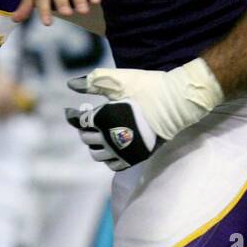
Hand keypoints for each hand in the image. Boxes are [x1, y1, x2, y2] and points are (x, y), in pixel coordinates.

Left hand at [63, 60, 223, 169]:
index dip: (73, 115)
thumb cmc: (148, 88)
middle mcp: (110, 138)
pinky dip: (108, 157)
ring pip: (97, 154)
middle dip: (84, 127)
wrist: (176, 103)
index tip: (70, 110)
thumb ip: (92, 83)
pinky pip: (113, 164)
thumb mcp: (119, 81)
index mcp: (104, 118)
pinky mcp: (134, 157)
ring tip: (99, 133)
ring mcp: (122, 151)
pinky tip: (111, 146)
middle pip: (86, 137)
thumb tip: (69, 85)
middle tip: (90, 117)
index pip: (79, 121)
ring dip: (94, 144)